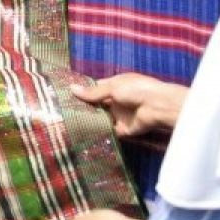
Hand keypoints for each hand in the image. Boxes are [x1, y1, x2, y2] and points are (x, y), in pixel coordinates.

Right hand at [70, 73, 186, 136]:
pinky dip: (97, 132)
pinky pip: (107, 131)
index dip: (82, 91)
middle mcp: (115, 101)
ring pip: (99, 118)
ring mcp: (118, 115)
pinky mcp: (122, 129)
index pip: (95, 88)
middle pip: (96, 105)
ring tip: (66, 123)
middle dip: (82, 107)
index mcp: (114, 86)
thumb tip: (71, 89)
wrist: (158, 106)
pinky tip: (81, 134)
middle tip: (62, 111)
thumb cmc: (137, 89)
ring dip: (88, 120)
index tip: (65, 95)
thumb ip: (93, 92)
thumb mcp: (112, 87)